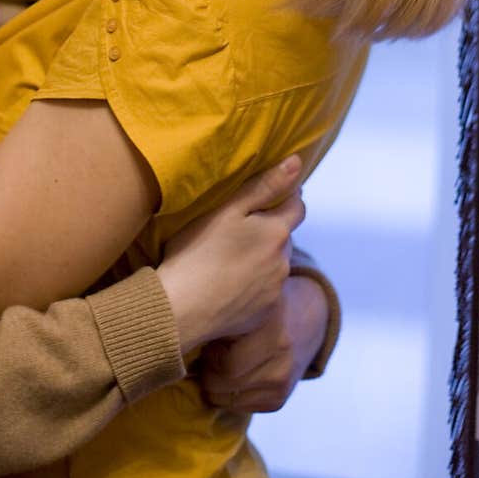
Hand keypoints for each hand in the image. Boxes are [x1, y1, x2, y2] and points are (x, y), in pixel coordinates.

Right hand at [155, 157, 305, 356]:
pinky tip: (226, 284)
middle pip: (283, 236)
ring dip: (260, 259)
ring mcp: (274, 291)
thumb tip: (296, 163)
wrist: (181, 310)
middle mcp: (283, 262)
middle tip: (237, 228)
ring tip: (227, 258)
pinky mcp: (262, 315)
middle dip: (268, 230)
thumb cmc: (198, 252)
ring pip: (274, 265)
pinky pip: (263, 293)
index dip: (286, 196)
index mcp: (276, 232)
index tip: (268, 194)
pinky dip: (252, 286)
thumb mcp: (227, 210)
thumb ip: (264, 186)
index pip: (297, 205)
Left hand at [199, 275, 327, 412]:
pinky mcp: (280, 398)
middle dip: (207, 373)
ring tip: (219, 364)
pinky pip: (240, 408)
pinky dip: (229, 395)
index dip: (208, 355)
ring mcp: (283, 380)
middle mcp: (281, 355)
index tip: (208, 342)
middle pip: (223, 384)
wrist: (307, 317)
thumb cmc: (260, 306)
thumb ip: (218, 313)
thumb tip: (179, 333)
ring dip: (215, 386)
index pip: (225, 364)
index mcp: (270, 326)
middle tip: (208, 355)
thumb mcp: (243, 299)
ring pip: (228, 400)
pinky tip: (233, 375)